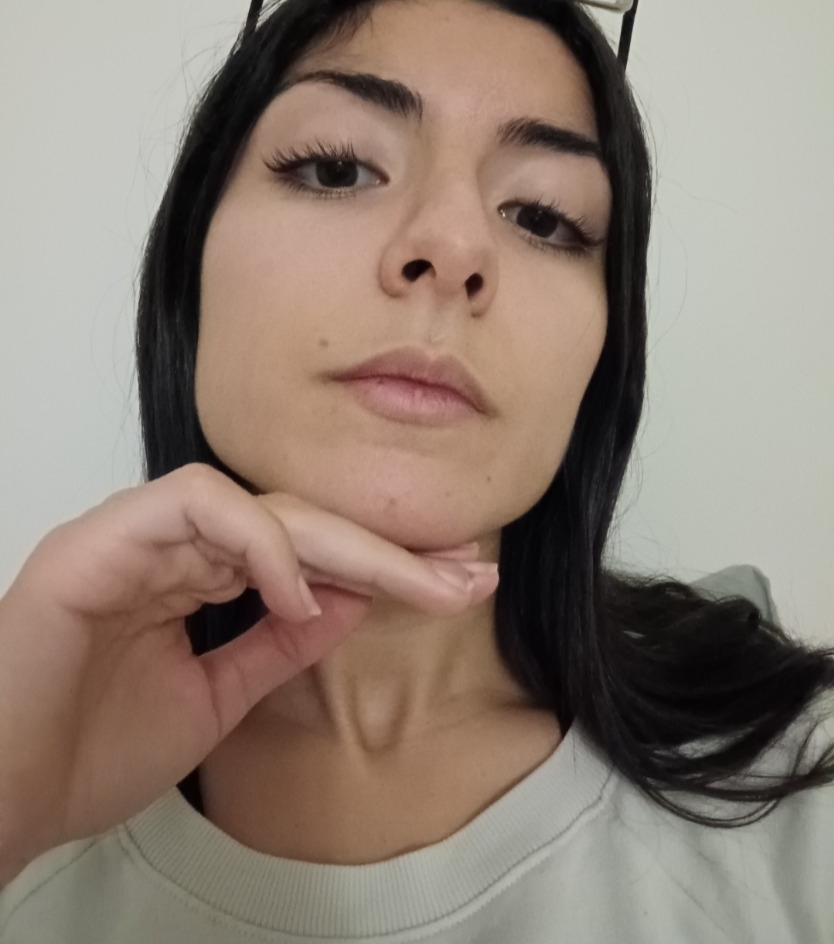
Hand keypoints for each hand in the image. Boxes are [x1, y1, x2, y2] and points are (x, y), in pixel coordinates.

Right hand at [0, 464, 497, 881]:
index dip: (381, 565)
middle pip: (297, 522)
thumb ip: (277, 644)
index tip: (455, 586)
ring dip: (343, 545)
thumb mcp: (214, 698)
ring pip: (260, 506)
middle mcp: (170, 546)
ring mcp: (135, 537)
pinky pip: (197, 508)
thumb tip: (349, 600)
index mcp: (192, 577)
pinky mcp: (99, 542)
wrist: (1, 794)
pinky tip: (302, 593)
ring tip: (412, 586)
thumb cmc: (86, 752)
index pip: (303, 549)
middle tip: (466, 574)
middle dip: (387, 550)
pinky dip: (259, 544)